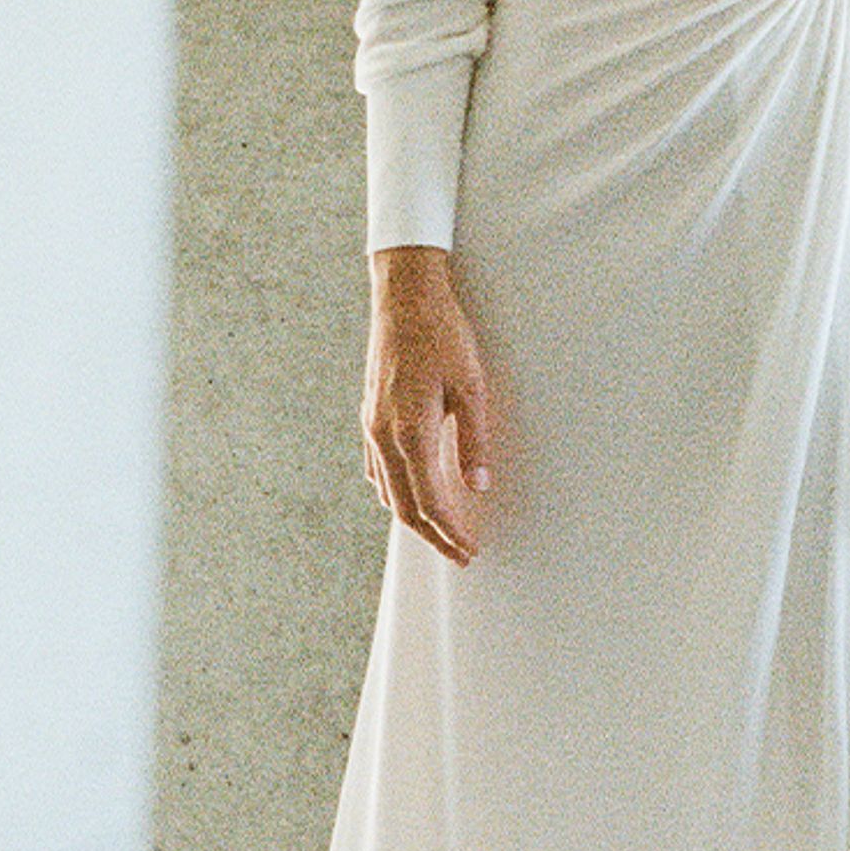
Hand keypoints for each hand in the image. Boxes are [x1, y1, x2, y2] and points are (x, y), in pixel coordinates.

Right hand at [362, 245, 492, 564]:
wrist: (404, 296)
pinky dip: (394, 490)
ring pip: (387, 489)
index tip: (469, 551)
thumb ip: (475, 441)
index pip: (428, 502)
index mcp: (409, 433)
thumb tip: (479, 487)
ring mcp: (371, 425)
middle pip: (403, 506)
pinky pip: (376, 468)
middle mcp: (383, 435)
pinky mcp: (369, 413)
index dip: (448, 533)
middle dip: (432, 535)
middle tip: (458, 554)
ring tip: (439, 531)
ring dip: (412, 516)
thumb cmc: (443, 336)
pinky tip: (409, 491)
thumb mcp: (471, 387)